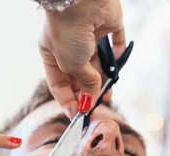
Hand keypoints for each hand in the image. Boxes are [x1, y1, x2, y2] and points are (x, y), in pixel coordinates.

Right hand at [39, 0, 125, 118]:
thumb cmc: (68, 30)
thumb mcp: (72, 65)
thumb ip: (85, 83)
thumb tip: (91, 100)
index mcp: (51, 53)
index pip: (58, 83)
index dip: (67, 100)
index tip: (76, 115)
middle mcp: (68, 44)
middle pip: (79, 75)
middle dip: (87, 92)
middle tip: (95, 107)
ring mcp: (89, 34)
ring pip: (98, 63)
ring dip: (103, 80)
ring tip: (108, 95)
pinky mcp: (107, 25)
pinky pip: (115, 43)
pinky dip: (118, 55)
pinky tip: (118, 68)